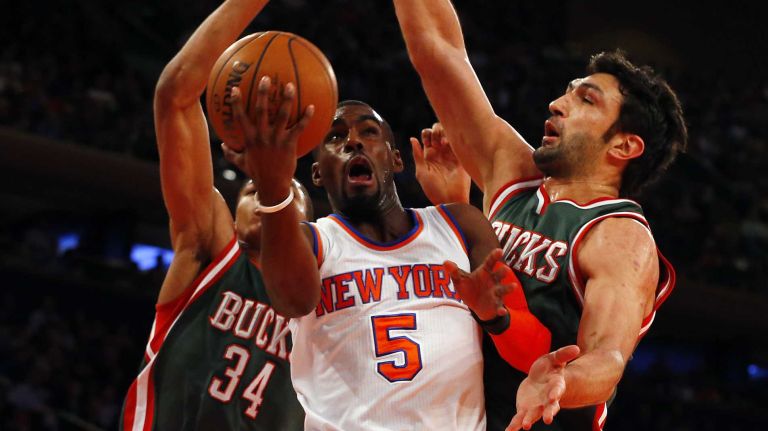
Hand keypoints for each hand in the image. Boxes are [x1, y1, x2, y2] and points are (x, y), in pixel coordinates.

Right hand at [221, 76, 313, 203]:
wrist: (273, 187)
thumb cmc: (257, 174)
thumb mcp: (241, 163)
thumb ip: (231, 154)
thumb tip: (222, 146)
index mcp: (250, 139)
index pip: (240, 117)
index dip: (237, 102)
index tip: (234, 88)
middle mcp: (262, 136)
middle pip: (262, 110)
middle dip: (263, 93)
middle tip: (266, 78)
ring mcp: (276, 139)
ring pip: (282, 115)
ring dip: (287, 99)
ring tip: (290, 85)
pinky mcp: (290, 144)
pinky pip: (299, 128)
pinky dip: (306, 117)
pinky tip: (312, 106)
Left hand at [411, 123, 470, 204]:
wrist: (450, 199)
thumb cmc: (433, 189)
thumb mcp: (421, 172)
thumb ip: (417, 155)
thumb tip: (412, 138)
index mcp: (429, 156)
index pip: (428, 136)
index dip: (426, 134)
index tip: (426, 142)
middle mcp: (440, 152)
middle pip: (438, 132)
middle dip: (435, 131)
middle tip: (435, 142)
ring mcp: (451, 153)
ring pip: (448, 134)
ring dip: (443, 133)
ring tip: (442, 143)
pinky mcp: (460, 156)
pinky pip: (457, 142)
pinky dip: (451, 139)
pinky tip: (446, 145)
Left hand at [444, 249, 518, 320]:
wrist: (475, 306)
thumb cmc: (469, 288)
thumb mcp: (460, 280)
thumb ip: (454, 271)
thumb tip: (445, 262)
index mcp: (485, 273)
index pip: (490, 262)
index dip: (494, 256)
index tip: (499, 250)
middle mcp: (493, 282)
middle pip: (498, 275)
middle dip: (502, 272)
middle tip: (505, 269)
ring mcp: (495, 294)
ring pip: (503, 290)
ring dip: (508, 288)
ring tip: (514, 286)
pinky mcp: (496, 306)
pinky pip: (500, 308)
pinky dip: (501, 310)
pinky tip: (502, 311)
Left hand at [506, 345, 580, 430]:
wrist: (539, 380)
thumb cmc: (548, 368)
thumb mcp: (554, 358)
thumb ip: (563, 354)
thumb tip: (577, 347)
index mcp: (556, 386)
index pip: (557, 390)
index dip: (556, 393)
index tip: (555, 397)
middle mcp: (547, 399)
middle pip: (549, 407)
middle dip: (548, 412)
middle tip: (548, 419)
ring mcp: (536, 406)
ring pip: (533, 414)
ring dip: (529, 420)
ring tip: (525, 426)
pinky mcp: (524, 410)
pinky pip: (519, 419)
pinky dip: (514, 425)